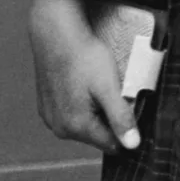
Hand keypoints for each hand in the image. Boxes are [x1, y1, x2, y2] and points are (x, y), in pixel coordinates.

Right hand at [28, 0, 138, 154]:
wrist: (56, 34)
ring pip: (85, 123)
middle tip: (117, 92)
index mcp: (75, 126)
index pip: (111, 144)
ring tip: (102, 86)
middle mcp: (59, 127)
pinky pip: (72, 112)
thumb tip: (132, 145)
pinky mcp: (47, 105)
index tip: (132, 110)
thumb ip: (121, 118)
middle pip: (97, 134)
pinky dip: (83, 103)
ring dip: (97, 111)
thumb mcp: (109, 87)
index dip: (126, 130)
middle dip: (111, 118)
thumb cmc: (83, 57)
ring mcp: (51, 116)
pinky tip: (87, 84)